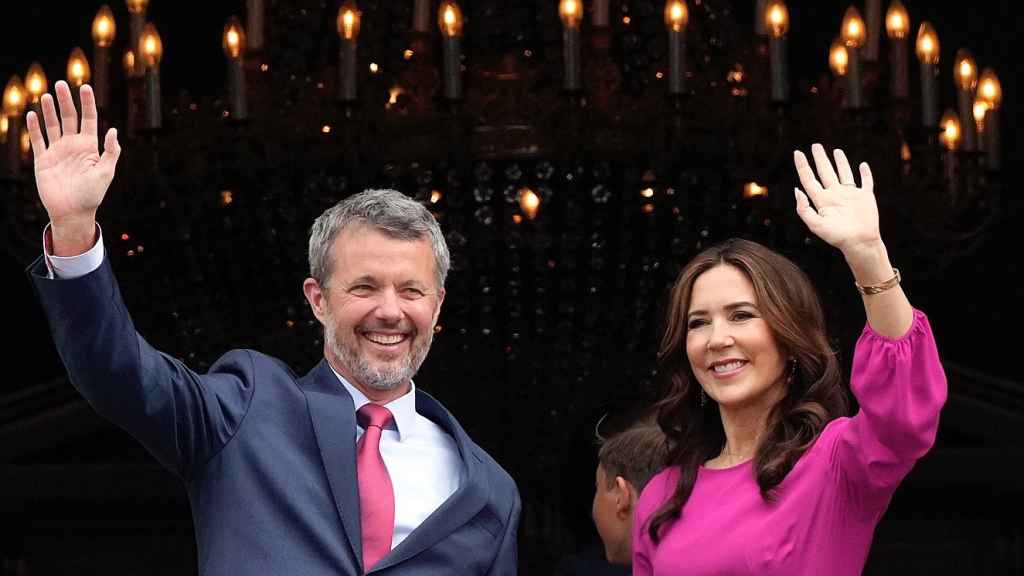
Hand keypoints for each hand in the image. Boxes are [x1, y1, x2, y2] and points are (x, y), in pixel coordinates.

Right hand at [27, 81, 119, 230]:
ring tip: (46, 95)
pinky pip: (38, 140)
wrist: (72, 213)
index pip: (89, 119)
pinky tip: (32, 114)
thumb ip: (110, 152)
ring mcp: (57, 152)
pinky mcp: (43, 160)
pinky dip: (35, 128)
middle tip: (60, 84)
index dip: (87, 103)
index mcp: (89, 147)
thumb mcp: (106, 173)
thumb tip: (113, 131)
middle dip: (65, 101)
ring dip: (49, 110)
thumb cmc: (92, 195)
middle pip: (69, 118)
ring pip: (52, 125)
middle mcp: (73, 146)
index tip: (86, 86)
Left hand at [792, 143, 880, 255]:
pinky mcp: (865, 197)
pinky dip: (865, 173)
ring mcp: (850, 195)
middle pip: (825, 172)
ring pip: (844, 174)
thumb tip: (797, 190)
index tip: (797, 153)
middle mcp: (835, 195)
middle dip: (820, 159)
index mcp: (822, 200)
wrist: (859, 242)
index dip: (803, 166)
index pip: (809, 179)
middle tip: (815, 145)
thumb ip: (804, 209)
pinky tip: (862, 165)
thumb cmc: (837, 236)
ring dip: (840, 162)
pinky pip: (866, 182)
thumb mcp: (815, 224)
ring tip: (836, 151)